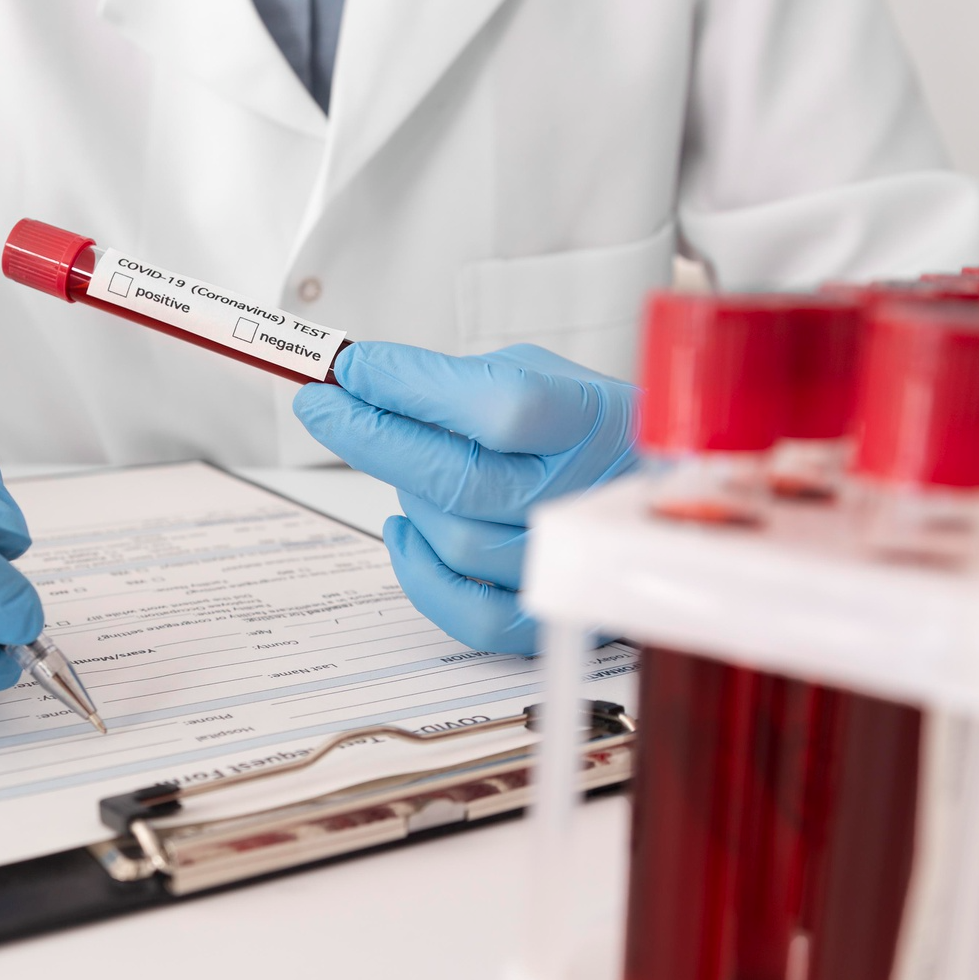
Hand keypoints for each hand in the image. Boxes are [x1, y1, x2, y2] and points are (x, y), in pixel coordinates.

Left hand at [293, 342, 638, 653]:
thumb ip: (465, 380)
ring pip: (452, 538)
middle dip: (371, 437)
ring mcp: (565, 561)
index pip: (499, 404)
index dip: (414, 386)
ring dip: (409, 498)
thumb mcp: (545, 377)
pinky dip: (419, 572)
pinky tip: (404, 530)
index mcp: (594, 421)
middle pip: (458, 477)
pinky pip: (468, 610)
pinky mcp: (546, 611)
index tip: (355, 367)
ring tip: (410, 466)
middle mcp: (584, 495)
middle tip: (323, 408)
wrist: (655, 500)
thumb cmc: (587, 434)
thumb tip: (368, 380)